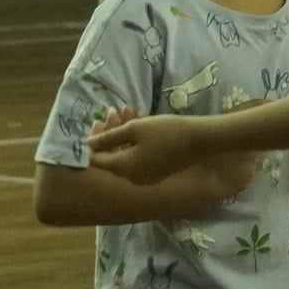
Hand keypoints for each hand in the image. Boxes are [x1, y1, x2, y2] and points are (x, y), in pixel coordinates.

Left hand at [87, 107, 206, 184]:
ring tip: (129, 110)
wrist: (201, 140)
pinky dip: (135, 142)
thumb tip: (87, 143)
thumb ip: (109, 137)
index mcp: (124, 169)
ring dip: (123, 133)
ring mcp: (146, 177)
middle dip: (110, 132)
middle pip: (112, 156)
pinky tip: (141, 122)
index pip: (97, 159)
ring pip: (126, 154)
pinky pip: (138, 158)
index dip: (93, 141)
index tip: (97, 122)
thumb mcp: (135, 129)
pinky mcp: (157, 173)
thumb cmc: (166, 132)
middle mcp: (132, 178)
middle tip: (113, 111)